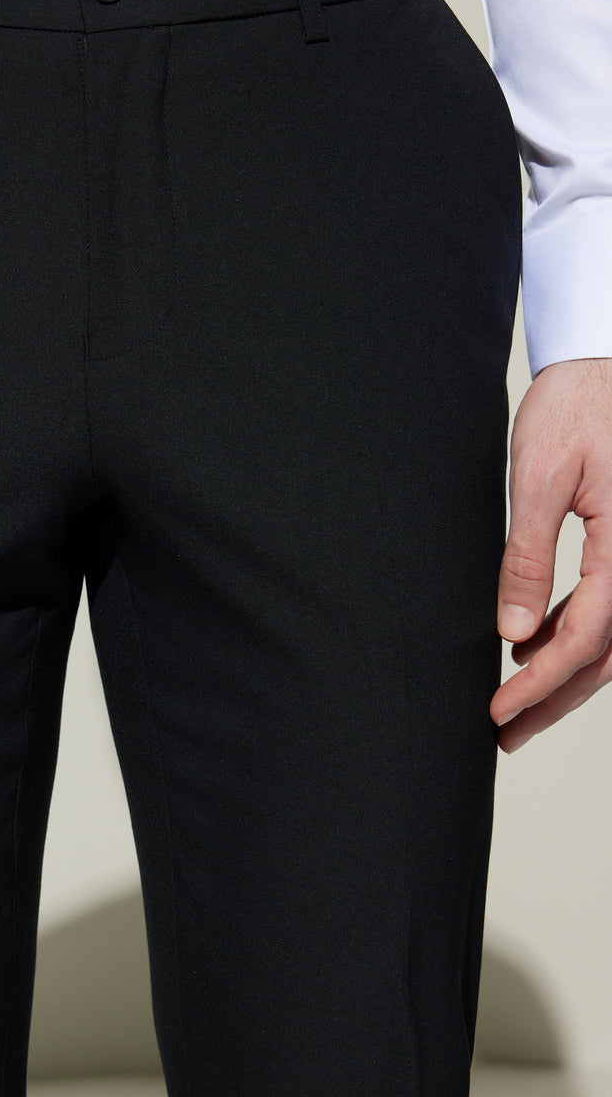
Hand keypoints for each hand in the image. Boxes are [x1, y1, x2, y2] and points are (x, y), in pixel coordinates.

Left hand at [492, 357, 611, 753]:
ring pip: (611, 640)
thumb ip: (528, 555)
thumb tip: (512, 632)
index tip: (497, 711)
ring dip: (565, 677)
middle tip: (504, 734)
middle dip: (554, 700)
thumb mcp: (542, 476)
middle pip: (605, 656)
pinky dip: (574, 638)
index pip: (587, 638)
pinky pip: (609, 610)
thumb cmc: (577, 407)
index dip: (540, 684)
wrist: (602, 363)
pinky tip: (531, 650)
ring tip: (514, 707)